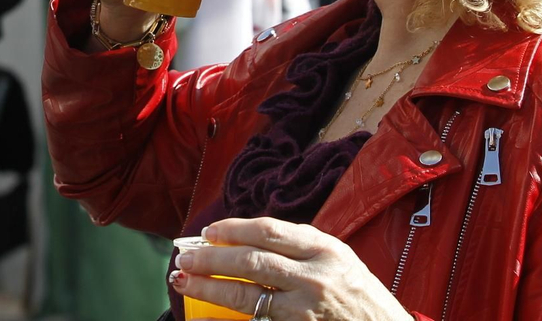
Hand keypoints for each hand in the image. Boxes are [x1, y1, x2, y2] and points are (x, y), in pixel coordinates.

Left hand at [172, 218, 410, 320]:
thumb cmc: (357, 294)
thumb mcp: (336, 258)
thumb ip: (297, 245)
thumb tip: (242, 237)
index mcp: (324, 249)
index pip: (269, 231)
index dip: (232, 229)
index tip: (207, 232)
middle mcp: (315, 278)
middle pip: (252, 262)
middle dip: (211, 258)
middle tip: (184, 256)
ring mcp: (307, 310)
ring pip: (247, 296)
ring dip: (209, 288)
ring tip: (184, 280)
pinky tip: (203, 319)